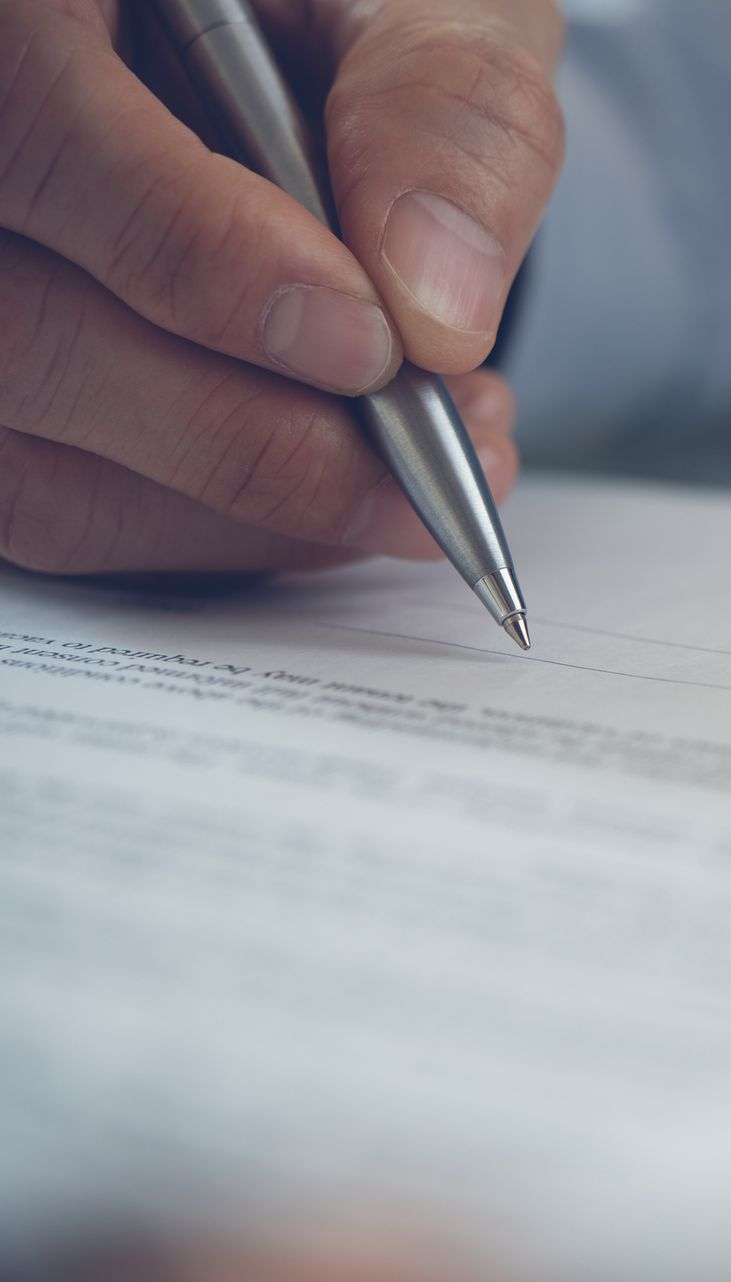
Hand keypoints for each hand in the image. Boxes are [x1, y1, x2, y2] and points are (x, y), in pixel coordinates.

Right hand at [0, 0, 563, 576]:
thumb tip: (438, 308)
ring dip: (241, 514)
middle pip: (33, 344)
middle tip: (429, 447)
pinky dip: (210, 534)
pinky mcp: (8, 406)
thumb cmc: (331, 16)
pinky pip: (66, 511)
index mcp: (21, 13)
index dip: (201, 263)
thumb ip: (435, 107)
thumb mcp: (408, 1)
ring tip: (406, 481)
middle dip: (251, 436)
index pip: (43, 142)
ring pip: (39, 469)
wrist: (278, 66)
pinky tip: (326, 492)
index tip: (370, 348)